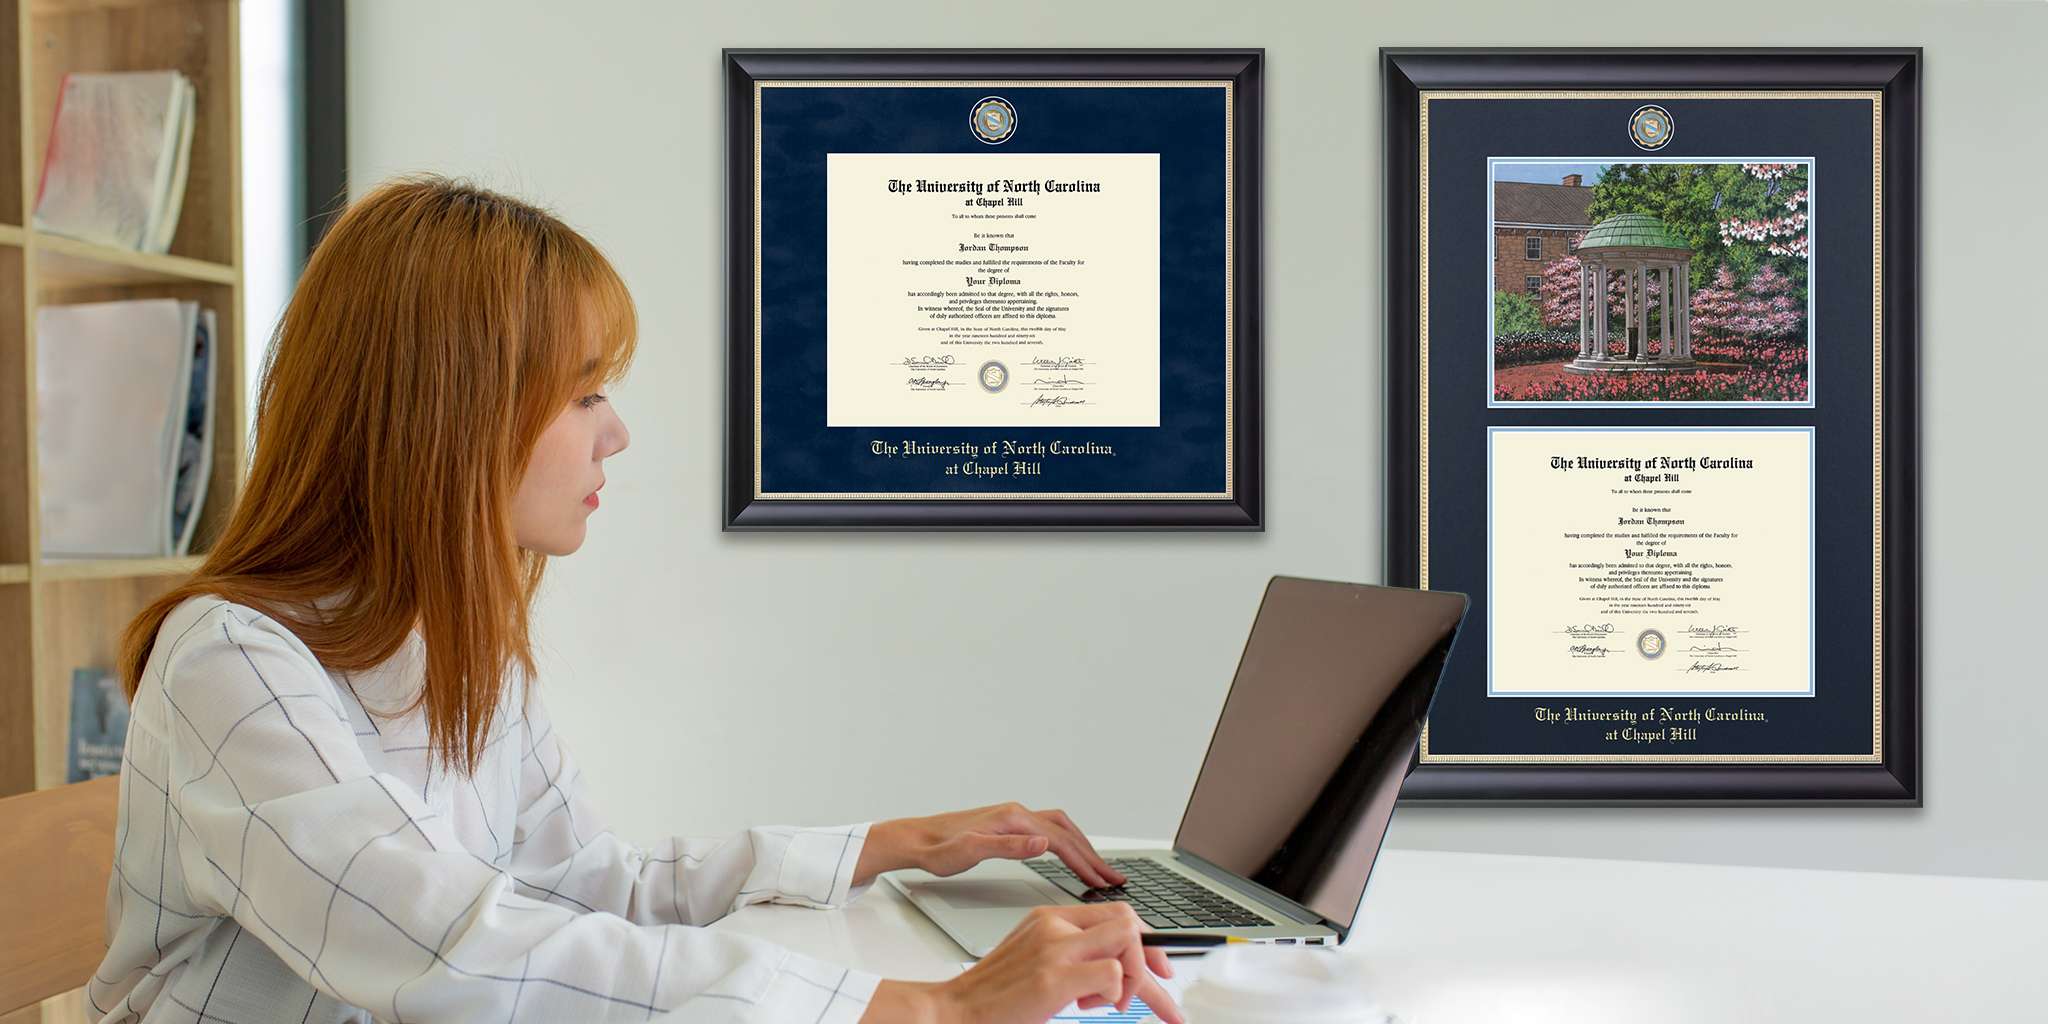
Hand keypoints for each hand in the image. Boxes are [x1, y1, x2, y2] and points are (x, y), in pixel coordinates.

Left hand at [854, 802, 1125, 888]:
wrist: (917, 839)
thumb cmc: (939, 849)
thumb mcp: (971, 852)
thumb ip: (1009, 847)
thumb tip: (1043, 843)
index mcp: (1013, 819)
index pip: (1060, 841)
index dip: (1084, 862)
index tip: (1102, 880)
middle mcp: (1017, 813)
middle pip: (1067, 832)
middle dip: (1092, 855)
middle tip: (1113, 878)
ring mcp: (1014, 817)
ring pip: (1061, 828)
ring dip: (1082, 846)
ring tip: (1099, 868)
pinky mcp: (1009, 825)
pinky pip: (1049, 829)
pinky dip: (1067, 842)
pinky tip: (1069, 854)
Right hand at [860, 904, 1182, 1023]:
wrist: (955, 1010)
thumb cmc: (996, 994)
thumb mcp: (1036, 959)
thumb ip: (1072, 952)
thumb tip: (1116, 966)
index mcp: (1049, 917)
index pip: (1114, 914)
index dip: (1144, 941)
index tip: (1160, 967)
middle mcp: (1053, 924)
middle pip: (1128, 922)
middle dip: (1151, 959)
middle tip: (1162, 987)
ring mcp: (1054, 948)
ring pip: (1126, 941)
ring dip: (1133, 978)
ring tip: (1112, 1003)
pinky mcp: (1054, 977)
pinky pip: (1112, 975)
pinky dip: (1114, 994)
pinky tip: (1090, 1006)